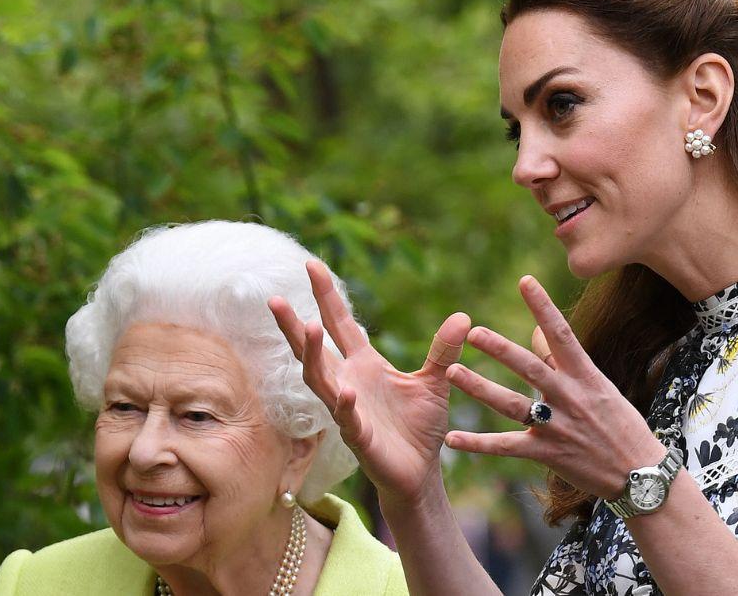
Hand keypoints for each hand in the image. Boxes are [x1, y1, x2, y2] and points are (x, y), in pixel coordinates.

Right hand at [268, 260, 470, 503]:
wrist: (421, 473)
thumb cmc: (420, 428)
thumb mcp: (436, 382)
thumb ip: (444, 350)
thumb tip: (462, 316)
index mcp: (365, 365)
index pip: (340, 324)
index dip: (326, 296)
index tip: (312, 264)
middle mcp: (349, 382)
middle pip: (314, 349)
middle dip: (294, 325)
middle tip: (275, 298)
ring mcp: (349, 410)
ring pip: (319, 380)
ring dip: (312, 356)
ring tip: (308, 328)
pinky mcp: (359, 438)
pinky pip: (346, 419)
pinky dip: (343, 405)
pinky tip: (345, 390)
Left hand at [444, 275, 665, 498]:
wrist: (640, 473)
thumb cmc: (619, 424)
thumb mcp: (598, 385)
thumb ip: (563, 359)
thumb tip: (536, 329)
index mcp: (586, 376)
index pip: (562, 333)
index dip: (543, 306)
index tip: (525, 281)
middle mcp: (570, 397)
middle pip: (530, 368)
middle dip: (501, 349)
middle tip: (473, 332)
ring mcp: (558, 427)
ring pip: (512, 405)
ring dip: (480, 388)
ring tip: (452, 373)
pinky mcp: (548, 453)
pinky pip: (507, 447)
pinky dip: (478, 445)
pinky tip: (452, 440)